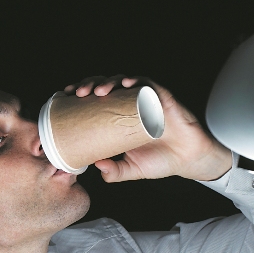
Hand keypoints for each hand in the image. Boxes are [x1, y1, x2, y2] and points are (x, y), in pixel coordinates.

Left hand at [62, 75, 232, 182]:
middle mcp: (129, 104)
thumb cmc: (160, 161)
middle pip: (104, 86)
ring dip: (107, 82)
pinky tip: (125, 84)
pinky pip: (147, 84)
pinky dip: (135, 81)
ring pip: (122, 81)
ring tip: (98, 92)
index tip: (65, 97)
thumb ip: (114, 172)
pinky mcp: (161, 97)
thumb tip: (96, 168)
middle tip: (78, 94)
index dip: (79, 94)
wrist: (188, 159)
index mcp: (118, 117)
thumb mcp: (131, 170)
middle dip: (88, 85)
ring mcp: (145, 99)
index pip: (94, 99)